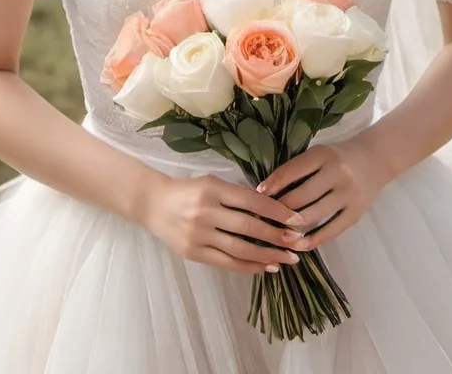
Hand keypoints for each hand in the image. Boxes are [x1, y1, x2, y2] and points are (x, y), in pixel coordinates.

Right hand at [140, 172, 307, 274]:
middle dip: (277, 236)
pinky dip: (248, 266)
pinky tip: (265, 267)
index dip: (277, 211)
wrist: (153, 203)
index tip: (297, 219)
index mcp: (213, 189)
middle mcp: (206, 211)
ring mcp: (198, 234)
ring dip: (267, 256)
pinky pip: (226, 263)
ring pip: (240, 249)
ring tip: (286, 260)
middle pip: (249, 227)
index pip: (252, 201)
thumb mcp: (211, 183)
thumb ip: (236, 195)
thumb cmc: (187, 191)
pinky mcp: (193, 253)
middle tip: (299, 243)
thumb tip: (271, 211)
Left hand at [255, 137, 387, 251]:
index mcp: (324, 155)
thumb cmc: (337, 157)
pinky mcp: (355, 213)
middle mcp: (337, 174)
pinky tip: (299, 245)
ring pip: (314, 215)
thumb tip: (268, 190)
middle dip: (280, 208)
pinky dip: (313, 240)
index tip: (258, 193)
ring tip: (276, 233)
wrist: (375, 160)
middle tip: (264, 217)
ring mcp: (348, 195)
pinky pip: (331, 230)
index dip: (274, 183)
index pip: (293, 170)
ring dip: (292, 226)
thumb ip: (299, 168)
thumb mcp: (319, 154)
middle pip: (302, 196)